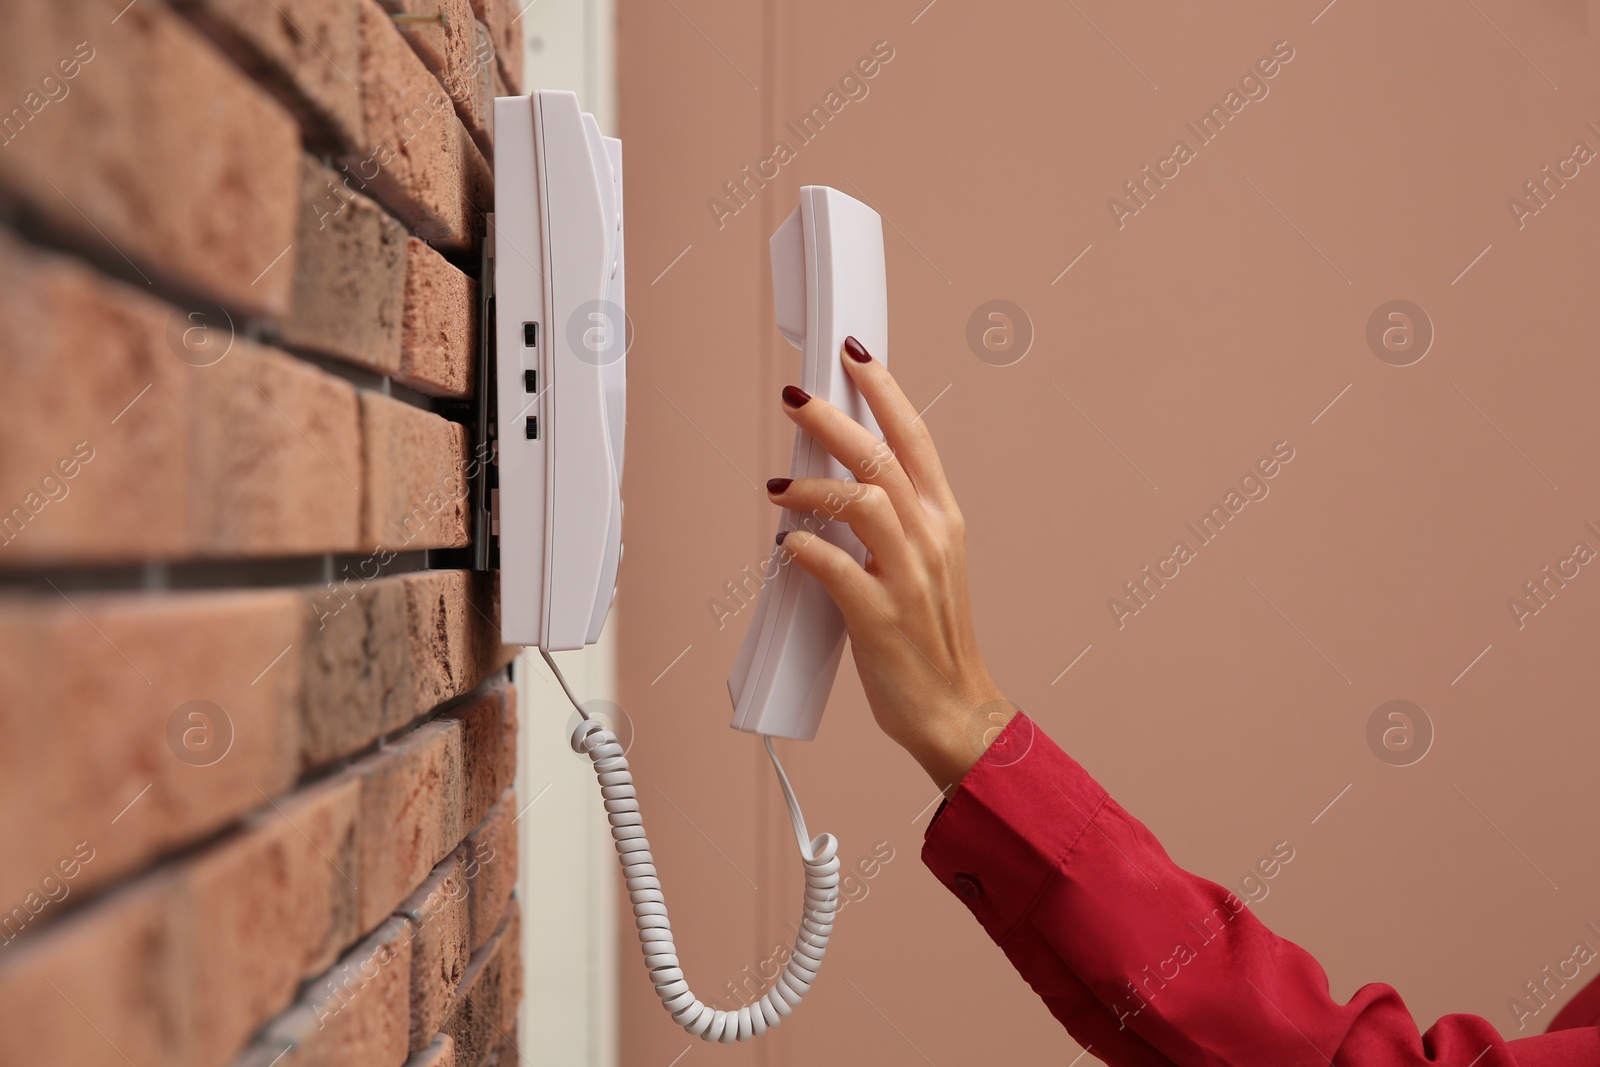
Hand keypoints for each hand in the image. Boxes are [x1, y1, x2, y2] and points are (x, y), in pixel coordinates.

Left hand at [768, 337, 1012, 790]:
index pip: (916, 437)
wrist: (955, 710)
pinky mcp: (880, 616)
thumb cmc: (932, 640)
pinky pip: (835, 566)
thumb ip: (889, 522)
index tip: (854, 356)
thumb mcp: (924, 565)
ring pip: (862, 500)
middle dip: (833, 418)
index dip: (884, 391)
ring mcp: (908, 577)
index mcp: (944, 520)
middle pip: (882, 456)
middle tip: (795, 397)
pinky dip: (804, 548)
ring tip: (778, 485)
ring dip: (812, 485)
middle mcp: (931, 539)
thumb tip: (834, 484)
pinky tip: (786, 546)